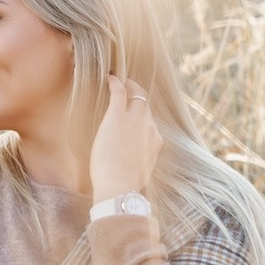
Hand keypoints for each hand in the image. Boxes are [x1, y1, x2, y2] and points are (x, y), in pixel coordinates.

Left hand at [88, 75, 160, 202]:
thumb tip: (134, 166)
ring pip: (136, 96)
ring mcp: (135, 120)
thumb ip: (140, 162)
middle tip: (128, 86)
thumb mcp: (140, 172)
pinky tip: (110, 77)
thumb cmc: (126, 185)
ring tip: (120, 81)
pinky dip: (116, 83)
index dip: (141, 116)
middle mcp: (149, 127)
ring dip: (129, 86)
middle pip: (145, 105)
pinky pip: (120, 92)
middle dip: (138, 95)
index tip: (134, 112)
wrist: (119, 186)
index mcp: (155, 141)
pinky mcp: (118, 116)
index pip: (149, 123)